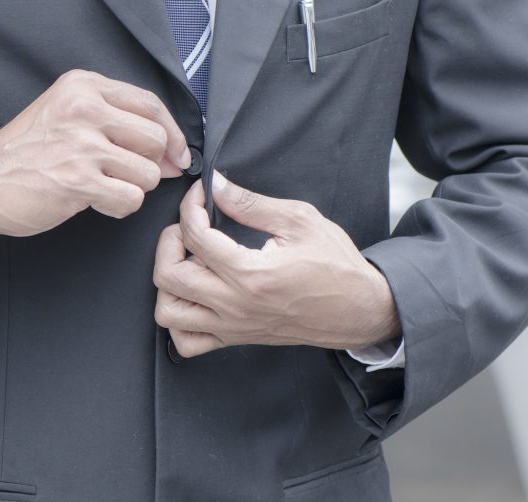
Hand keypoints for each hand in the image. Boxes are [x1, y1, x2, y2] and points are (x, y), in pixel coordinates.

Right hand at [0, 69, 191, 236]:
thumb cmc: (26, 150)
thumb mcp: (66, 112)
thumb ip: (115, 121)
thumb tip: (172, 154)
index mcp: (84, 86)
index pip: (151, 104)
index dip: (172, 133)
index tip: (176, 154)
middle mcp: (85, 109)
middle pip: (155, 138)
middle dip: (151, 164)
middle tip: (130, 174)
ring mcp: (82, 145)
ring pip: (147, 172)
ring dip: (132, 187)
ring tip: (104, 186)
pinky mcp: (78, 181)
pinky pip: (131, 198)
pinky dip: (119, 207)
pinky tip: (97, 202)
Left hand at [153, 174, 400, 357]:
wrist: (360, 309)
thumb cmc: (336, 264)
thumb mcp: (300, 220)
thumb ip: (252, 203)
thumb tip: (217, 186)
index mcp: (250, 274)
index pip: (195, 236)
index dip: (190, 206)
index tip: (201, 195)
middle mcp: (234, 305)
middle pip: (168, 275)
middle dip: (169, 240)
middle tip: (190, 225)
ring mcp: (232, 326)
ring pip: (168, 312)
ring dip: (168, 281)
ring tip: (188, 260)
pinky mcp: (235, 338)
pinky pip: (186, 342)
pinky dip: (178, 319)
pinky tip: (193, 294)